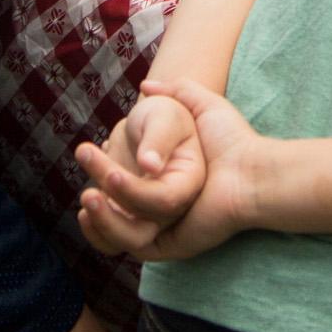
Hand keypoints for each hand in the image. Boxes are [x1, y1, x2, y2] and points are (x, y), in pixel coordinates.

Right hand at [74, 79, 263, 261]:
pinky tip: (98, 200)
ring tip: (86, 191)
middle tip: (81, 164)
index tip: (87, 150)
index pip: (122, 186)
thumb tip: (146, 86)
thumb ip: (177, 91)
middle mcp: (164, 211)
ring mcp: (166, 230)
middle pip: (114, 209)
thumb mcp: (201, 106)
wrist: (250, 171)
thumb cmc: (232, 139)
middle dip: (92, 194)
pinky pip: (130, 242)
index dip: (101, 171)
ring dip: (98, 212)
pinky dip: (110, 226)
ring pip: (117, 229)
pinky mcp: (169, 246)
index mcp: (167, 183)